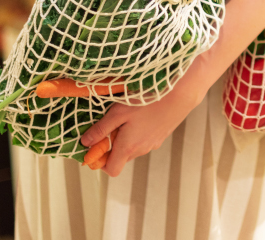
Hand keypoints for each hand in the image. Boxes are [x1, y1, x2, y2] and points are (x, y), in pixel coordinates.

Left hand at [81, 74, 207, 176]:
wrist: (180, 95)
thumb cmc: (147, 102)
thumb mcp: (118, 112)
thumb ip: (101, 129)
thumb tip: (85, 143)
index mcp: (128, 147)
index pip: (112, 170)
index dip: (101, 163)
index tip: (96, 147)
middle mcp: (142, 150)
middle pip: (122, 158)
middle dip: (112, 147)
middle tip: (110, 126)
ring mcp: (153, 143)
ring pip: (134, 148)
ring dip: (126, 139)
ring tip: (127, 117)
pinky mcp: (162, 136)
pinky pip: (145, 140)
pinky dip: (139, 133)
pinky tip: (142, 115)